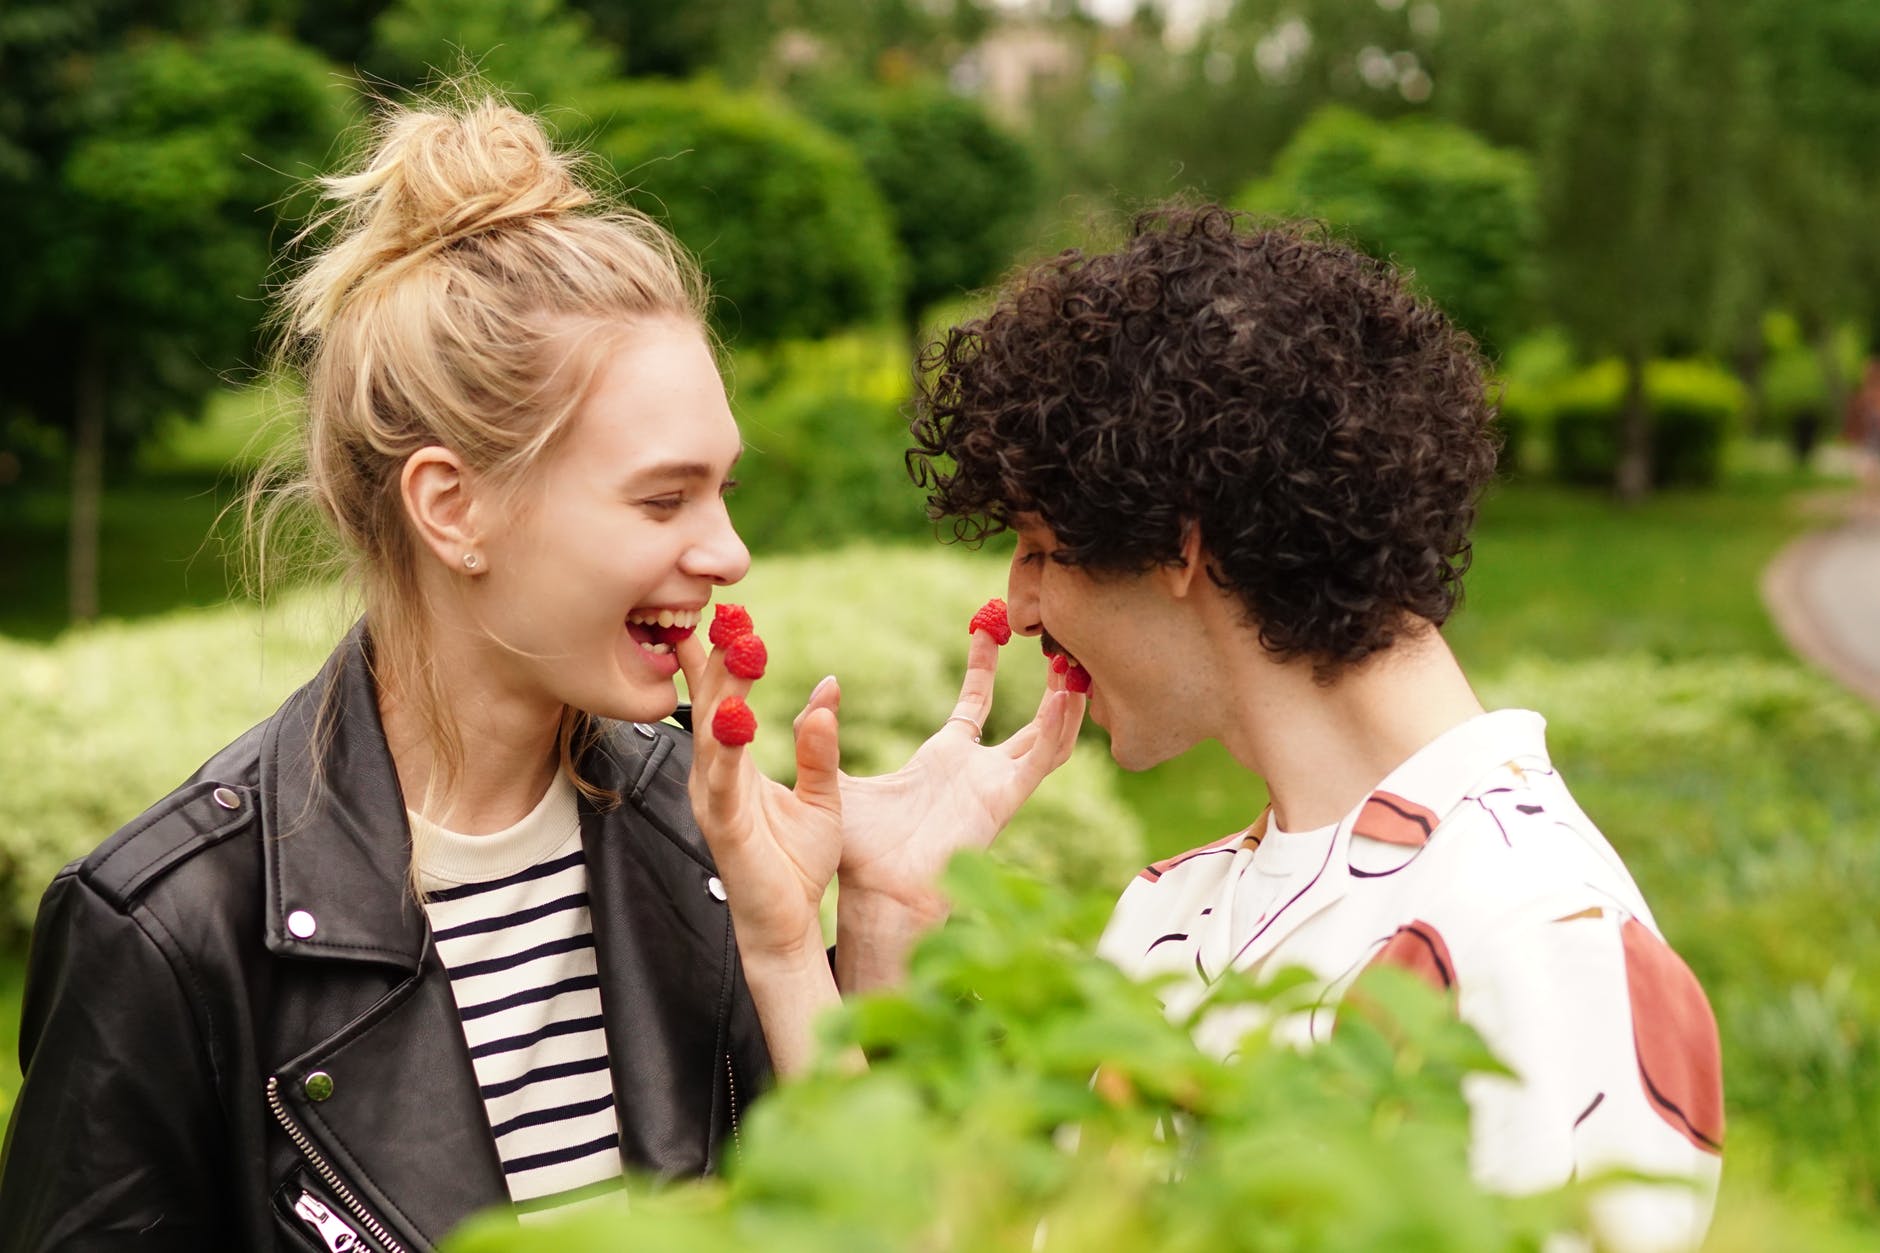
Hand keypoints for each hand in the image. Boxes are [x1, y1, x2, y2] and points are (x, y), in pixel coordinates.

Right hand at [679, 630, 841, 966]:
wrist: (787, 924)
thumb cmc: (798, 861)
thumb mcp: (821, 794)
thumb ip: (821, 743)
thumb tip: (829, 686)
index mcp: (733, 764)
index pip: (721, 700)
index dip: (720, 657)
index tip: (726, 612)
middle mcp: (714, 776)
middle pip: (711, 706)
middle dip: (717, 658)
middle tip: (725, 613)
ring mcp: (714, 801)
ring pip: (712, 736)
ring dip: (723, 691)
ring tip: (734, 650)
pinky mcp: (725, 828)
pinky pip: (724, 783)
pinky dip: (728, 750)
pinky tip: (735, 719)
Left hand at [804, 630, 1085, 986]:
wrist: (876, 893)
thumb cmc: (858, 850)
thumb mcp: (837, 776)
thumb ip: (822, 733)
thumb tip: (821, 687)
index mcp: (944, 759)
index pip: (975, 703)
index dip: (983, 665)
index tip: (989, 627)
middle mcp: (977, 771)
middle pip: (1028, 720)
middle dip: (1045, 685)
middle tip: (1060, 645)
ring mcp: (995, 786)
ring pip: (1047, 739)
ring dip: (1065, 707)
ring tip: (1076, 669)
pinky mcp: (1003, 801)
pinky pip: (1041, 761)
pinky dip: (1058, 730)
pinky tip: (1067, 698)